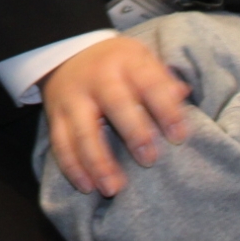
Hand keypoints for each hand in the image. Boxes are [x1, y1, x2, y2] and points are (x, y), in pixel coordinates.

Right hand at [39, 36, 191, 198]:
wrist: (66, 52)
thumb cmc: (116, 64)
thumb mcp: (140, 59)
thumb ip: (162, 79)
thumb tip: (183, 94)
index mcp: (126, 62)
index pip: (149, 83)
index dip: (165, 109)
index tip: (179, 136)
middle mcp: (98, 78)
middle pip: (115, 103)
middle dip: (133, 132)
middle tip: (149, 160)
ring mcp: (73, 97)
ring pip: (83, 131)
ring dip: (98, 162)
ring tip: (113, 188)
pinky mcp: (55, 115)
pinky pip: (61, 144)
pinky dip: (73, 167)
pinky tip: (87, 186)